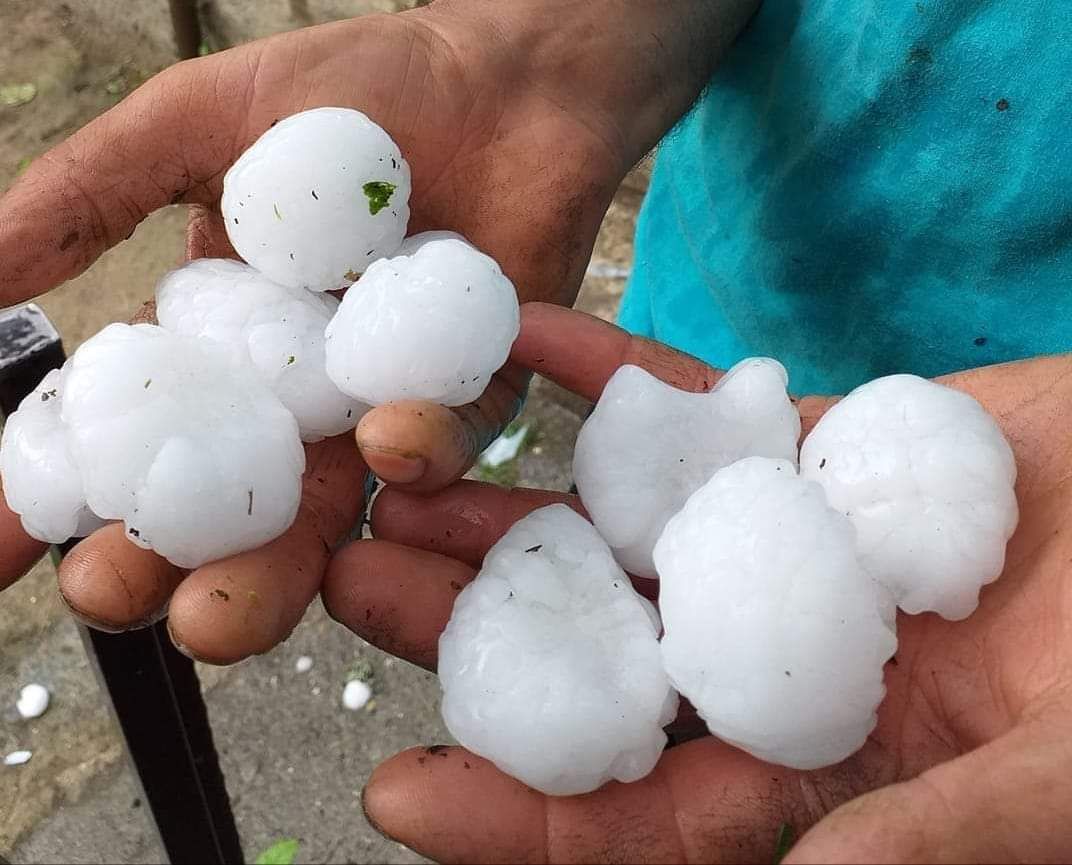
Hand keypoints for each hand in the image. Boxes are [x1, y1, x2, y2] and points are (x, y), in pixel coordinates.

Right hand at [0, 1, 753, 656]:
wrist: (498, 77)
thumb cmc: (349, 94)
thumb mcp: (197, 125)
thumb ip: (95, 193)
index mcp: (218, 351)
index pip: (125, 438)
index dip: (53, 499)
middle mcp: (295, 400)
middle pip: (221, 507)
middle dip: (164, 563)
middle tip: (113, 594)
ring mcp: (383, 406)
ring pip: (328, 510)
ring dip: (275, 567)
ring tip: (219, 616)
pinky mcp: (477, 395)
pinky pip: (451, 441)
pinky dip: (419, 450)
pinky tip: (383, 449)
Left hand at [323, 302, 1071, 862]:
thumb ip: (945, 825)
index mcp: (839, 764)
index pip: (655, 812)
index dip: (528, 816)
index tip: (400, 791)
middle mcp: (786, 655)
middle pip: (602, 654)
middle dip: (476, 631)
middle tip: (353, 592)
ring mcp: (789, 540)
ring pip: (621, 528)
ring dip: (509, 505)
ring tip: (394, 479)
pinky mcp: (813, 440)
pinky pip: (690, 401)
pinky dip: (609, 369)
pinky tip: (521, 340)